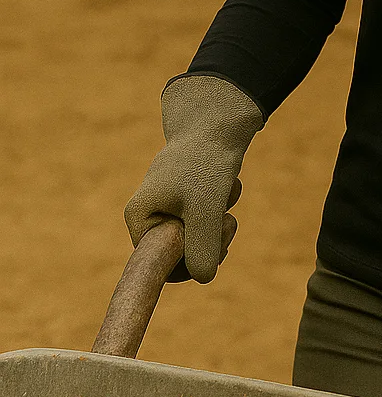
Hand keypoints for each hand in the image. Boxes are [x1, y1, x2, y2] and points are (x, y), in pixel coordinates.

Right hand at [124, 73, 264, 283]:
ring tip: (225, 191)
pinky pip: (210, 218)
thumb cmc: (205, 162)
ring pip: (201, 236)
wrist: (219, 118)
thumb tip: (203, 278)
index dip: (191, 265)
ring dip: (221, 220)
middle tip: (226, 220)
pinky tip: (227, 182)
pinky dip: (224, 204)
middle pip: (183, 254)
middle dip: (212, 241)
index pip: (161, 266)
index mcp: (139, 218)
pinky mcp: (189, 196)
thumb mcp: (205, 210)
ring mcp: (170, 204)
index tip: (215, 249)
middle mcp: (149, 213)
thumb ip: (203, 249)